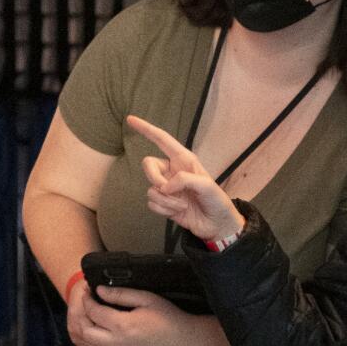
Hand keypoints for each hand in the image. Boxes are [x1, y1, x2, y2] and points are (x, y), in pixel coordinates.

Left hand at [73, 284, 196, 345]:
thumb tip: (99, 290)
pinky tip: (106, 343)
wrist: (185, 343)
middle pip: (87, 333)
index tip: (88, 293)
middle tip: (88, 309)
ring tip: (95, 325)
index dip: (87, 300)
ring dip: (89, 336)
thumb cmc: (169, 318)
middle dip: (83, 318)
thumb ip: (121, 294)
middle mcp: (118, 344)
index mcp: (122, 325)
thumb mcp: (147, 299)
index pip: (93, 312)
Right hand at [126, 115, 244, 241]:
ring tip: (182, 206)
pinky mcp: (164, 204)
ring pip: (151, 189)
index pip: (161, 139)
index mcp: (184, 160)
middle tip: (166, 189)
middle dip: (154, 178)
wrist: (216, 225)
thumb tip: (165, 186)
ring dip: (165, 201)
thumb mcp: (206, 185)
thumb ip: (185, 179)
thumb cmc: (216, 201)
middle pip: (148, 165)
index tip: (130, 119)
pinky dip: (163, 210)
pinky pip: (152, 203)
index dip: (146, 129)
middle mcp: (173, 171)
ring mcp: (167, 188)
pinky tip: (177, 213)